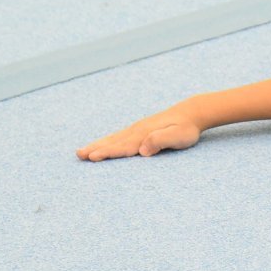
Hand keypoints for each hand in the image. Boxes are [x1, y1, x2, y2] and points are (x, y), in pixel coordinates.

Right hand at [77, 105, 202, 161]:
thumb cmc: (186, 128)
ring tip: (81, 152)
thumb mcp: (179, 136)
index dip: (108, 152)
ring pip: (113, 139)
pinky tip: (100, 145)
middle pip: (113, 142)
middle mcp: (137, 131)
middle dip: (96, 149)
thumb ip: (161, 141)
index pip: (123, 146)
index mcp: (145, 134)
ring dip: (97, 145)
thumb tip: (143, 151)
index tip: (93, 157)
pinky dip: (107, 142)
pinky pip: (118, 137)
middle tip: (78, 155)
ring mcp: (137, 129)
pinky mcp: (139, 130)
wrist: (191, 113)